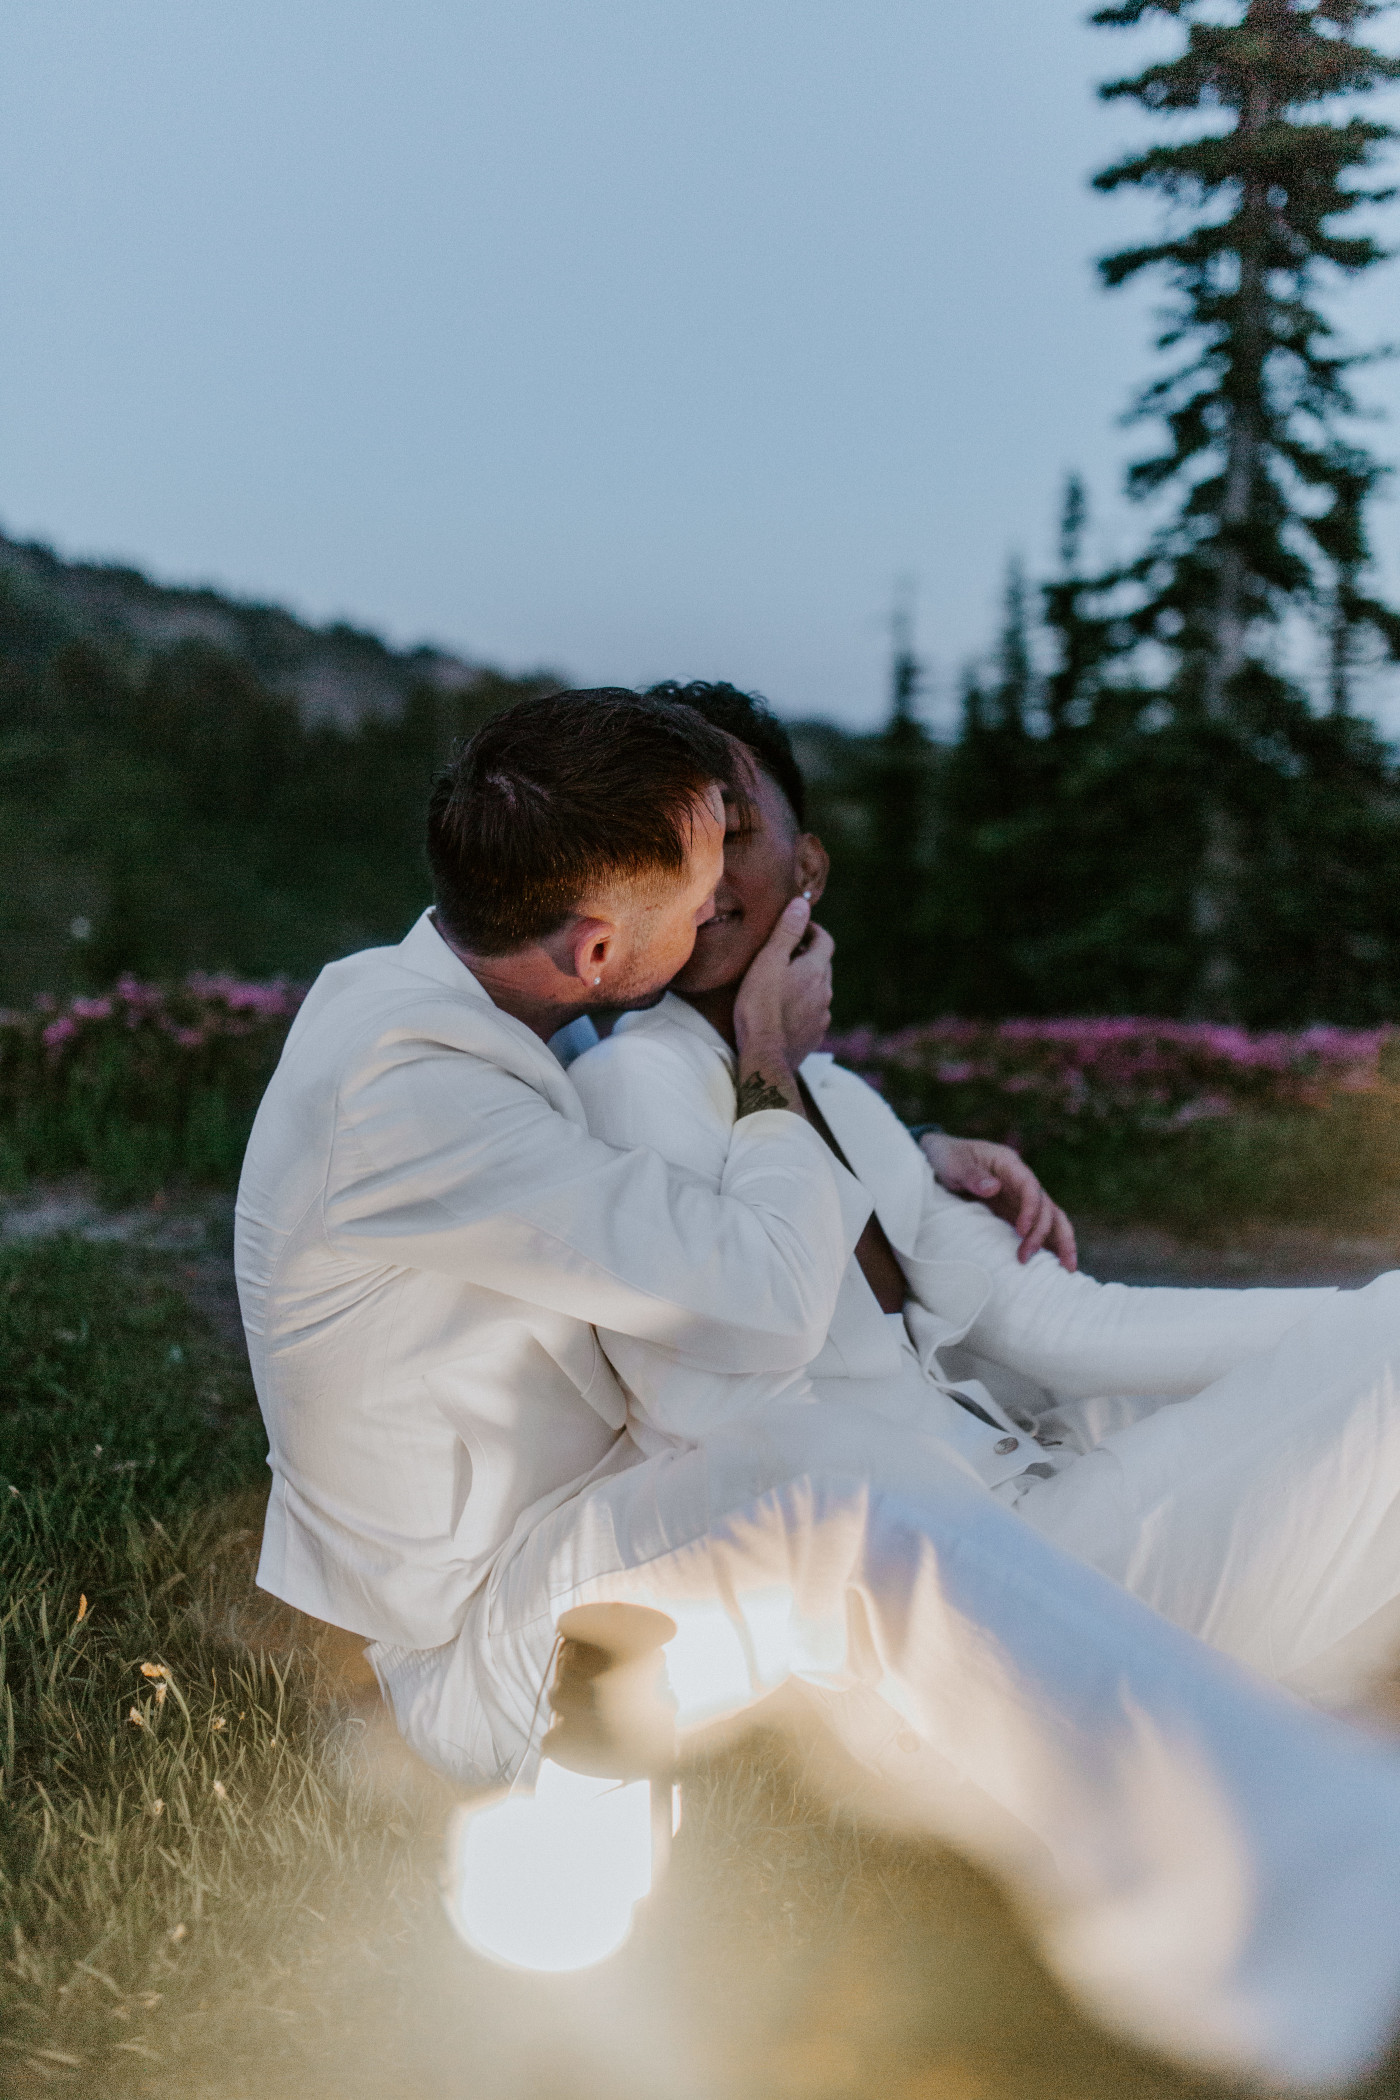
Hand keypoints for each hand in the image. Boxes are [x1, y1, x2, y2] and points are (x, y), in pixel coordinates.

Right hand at [733, 896, 834, 1073]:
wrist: (766, 1055)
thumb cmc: (761, 1006)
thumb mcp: (769, 961)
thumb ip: (787, 932)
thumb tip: (802, 903)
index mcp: (815, 970)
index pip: (825, 941)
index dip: (813, 930)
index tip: (798, 928)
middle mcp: (825, 992)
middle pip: (823, 966)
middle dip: (807, 956)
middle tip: (785, 954)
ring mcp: (822, 1016)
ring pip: (818, 991)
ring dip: (805, 983)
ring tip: (781, 984)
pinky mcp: (814, 1036)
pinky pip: (812, 1014)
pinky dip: (802, 1007)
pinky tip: (783, 1012)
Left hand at [919, 1133, 1077, 1271]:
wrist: (937, 1159)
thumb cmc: (945, 1157)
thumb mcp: (952, 1163)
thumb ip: (971, 1174)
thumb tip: (994, 1188)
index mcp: (1009, 1164)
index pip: (1031, 1187)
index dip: (1031, 1210)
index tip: (1021, 1231)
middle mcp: (1021, 1181)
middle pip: (1046, 1206)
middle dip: (1042, 1233)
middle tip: (1025, 1258)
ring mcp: (1019, 1198)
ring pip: (1051, 1218)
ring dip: (1061, 1241)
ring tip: (1067, 1269)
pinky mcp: (1014, 1212)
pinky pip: (1037, 1227)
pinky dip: (1049, 1244)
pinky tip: (1055, 1265)